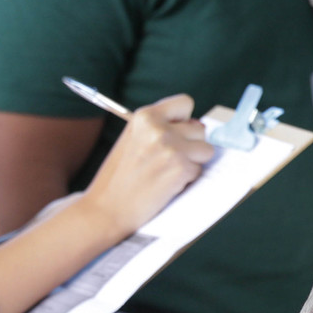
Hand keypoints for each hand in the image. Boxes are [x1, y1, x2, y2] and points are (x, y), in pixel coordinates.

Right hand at [78, 94, 212, 237]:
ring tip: (167, 173)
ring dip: (193, 162)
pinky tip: (167, 185)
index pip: (185, 103)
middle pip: (200, 129)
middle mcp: (158, 128)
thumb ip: (162, 127)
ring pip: (206, 149)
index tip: (175, 134)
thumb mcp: (134, 139)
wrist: (106, 209)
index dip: (184, 120)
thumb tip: (200, 125)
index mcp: (145, 116)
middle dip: (190, 145)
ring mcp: (171, 148)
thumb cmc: (120, 177)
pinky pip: (200, 170)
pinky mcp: (180, 169)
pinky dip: (188, 180)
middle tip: (166, 162)